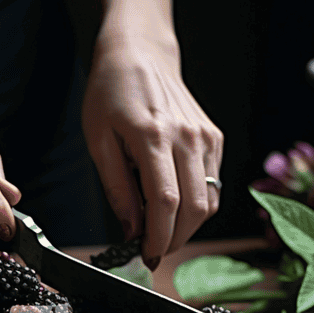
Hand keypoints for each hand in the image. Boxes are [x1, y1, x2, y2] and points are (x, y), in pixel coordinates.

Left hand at [82, 40, 223, 268]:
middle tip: (152, 251)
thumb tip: (131, 230)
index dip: (158, 238)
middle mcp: (187, 137)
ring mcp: (206, 137)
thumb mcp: (99, 142)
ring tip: (160, 230)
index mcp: (153, 137)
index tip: (146, 256)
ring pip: (210, 201)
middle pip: (195, 208)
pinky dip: (196, 204)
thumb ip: (117, 189)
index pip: (166, 203)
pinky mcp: (214, 139)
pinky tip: (172, 203)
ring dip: (188, 226)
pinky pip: (213, 185)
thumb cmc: (111, 95)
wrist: (139, 55)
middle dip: (175, 240)